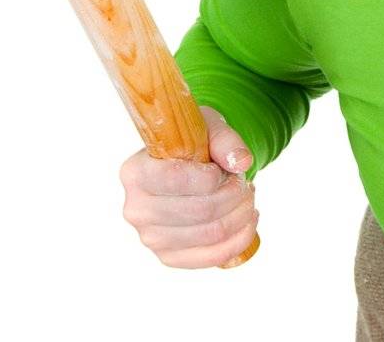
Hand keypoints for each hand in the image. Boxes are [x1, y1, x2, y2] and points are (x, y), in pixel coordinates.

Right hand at [119, 105, 258, 267]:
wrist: (184, 167)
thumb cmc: (192, 143)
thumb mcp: (207, 126)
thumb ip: (225, 139)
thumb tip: (241, 162)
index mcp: (135, 173)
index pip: (177, 179)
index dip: (212, 175)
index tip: (224, 167)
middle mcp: (136, 209)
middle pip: (201, 211)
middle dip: (235, 194)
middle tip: (243, 182)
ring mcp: (150, 238)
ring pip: (211, 234)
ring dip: (241, 214)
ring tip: (246, 196)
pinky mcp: (168, 257)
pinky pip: (212, 257)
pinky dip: (240, 239)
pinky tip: (248, 219)